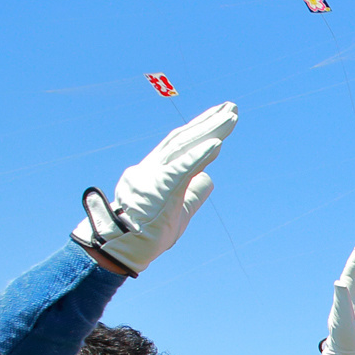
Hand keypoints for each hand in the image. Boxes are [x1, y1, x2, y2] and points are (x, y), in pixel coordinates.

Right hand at [70, 102, 236, 276]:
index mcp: (154, 171)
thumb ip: (193, 192)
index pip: (180, 144)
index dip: (200, 129)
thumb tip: (210, 177)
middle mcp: (152, 167)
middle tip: (232, 107)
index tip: (219, 116)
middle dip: (209, 122)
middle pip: (184, 138)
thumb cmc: (148, 233)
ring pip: (185, 146)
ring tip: (231, 117)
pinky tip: (218, 144)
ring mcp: (154, 176)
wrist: (121, 248)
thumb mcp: (177, 209)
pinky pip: (182, 169)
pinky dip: (200, 156)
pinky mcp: (160, 188)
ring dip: (210, 130)